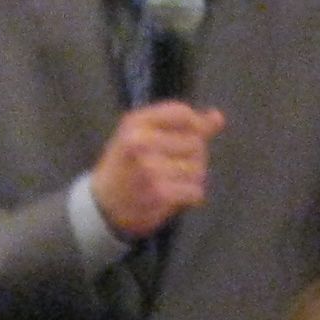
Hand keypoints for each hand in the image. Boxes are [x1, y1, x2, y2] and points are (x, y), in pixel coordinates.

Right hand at [89, 102, 222, 240]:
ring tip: (172, 182)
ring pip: (198, 169)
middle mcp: (141, 142)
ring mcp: (151, 169)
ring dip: (192, 178)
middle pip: (195, 143)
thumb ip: (181, 125)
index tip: (189, 138)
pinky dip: (190, 196)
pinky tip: (174, 196)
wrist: (102, 206)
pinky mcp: (160, 193)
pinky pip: (195, 191)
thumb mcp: (143, 136)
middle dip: (194, 156)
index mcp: (135, 123)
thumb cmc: (126, 166)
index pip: (182, 113)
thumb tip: (217, 117)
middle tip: (174, 167)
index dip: (195, 126)